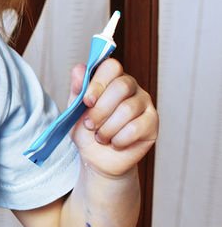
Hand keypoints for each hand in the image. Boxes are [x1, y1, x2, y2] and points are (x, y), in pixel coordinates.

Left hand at [69, 58, 158, 176]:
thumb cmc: (87, 132)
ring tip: (101, 137)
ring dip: (107, 128)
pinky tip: (115, 143)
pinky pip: (136, 127)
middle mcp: (131, 87)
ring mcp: (144, 103)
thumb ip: (77, 89)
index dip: (98, 83)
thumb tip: (79, 69)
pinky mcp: (152, 122)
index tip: (87, 101)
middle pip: (122, 86)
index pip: (111, 67)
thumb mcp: (75, 110)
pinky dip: (119, 139)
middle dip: (100, 110)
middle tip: (90, 125)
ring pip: (128, 109)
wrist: (96, 158)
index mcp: (111, 79)